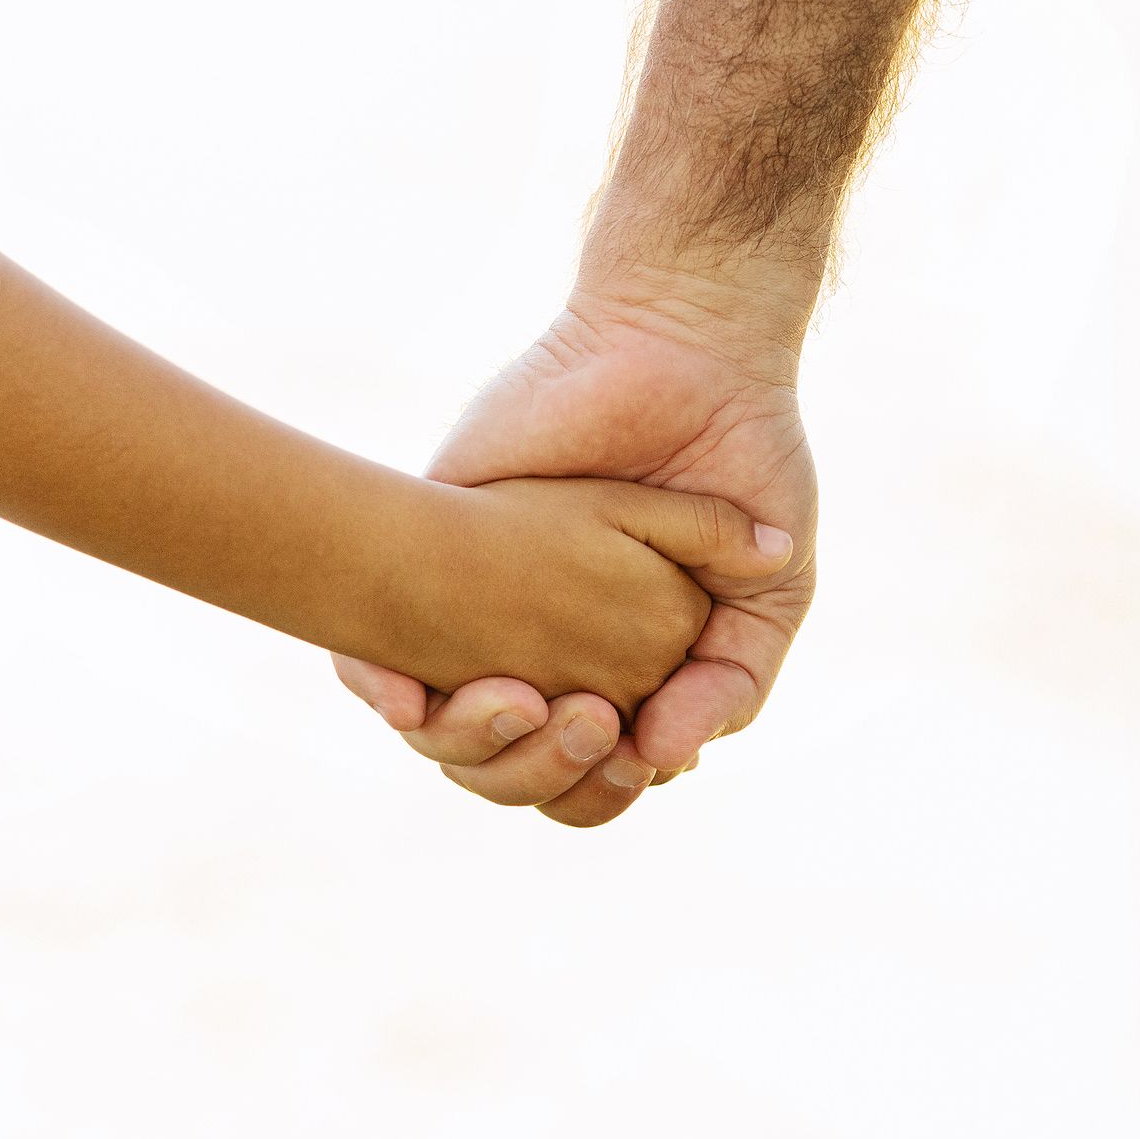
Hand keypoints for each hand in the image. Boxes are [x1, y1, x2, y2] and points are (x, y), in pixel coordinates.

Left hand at [336, 274, 815, 825]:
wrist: (684, 347)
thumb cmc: (741, 461)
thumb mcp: (767, 589)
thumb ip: (730, 680)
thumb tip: (666, 761)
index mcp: (621, 674)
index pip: (588, 781)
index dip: (600, 791)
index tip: (629, 750)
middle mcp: (545, 652)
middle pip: (511, 773)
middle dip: (541, 770)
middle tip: (588, 718)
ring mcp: (479, 610)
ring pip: (442, 737)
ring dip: (472, 744)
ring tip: (521, 696)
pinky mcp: (424, 548)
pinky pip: (372, 659)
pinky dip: (386, 694)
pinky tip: (411, 700)